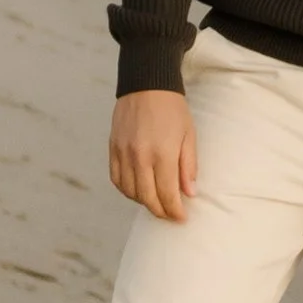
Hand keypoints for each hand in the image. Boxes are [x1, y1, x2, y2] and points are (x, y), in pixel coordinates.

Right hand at [110, 89, 197, 219]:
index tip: (182, 218)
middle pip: (147, 198)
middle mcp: (140, 156)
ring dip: (144, 202)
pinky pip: (117, 179)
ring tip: (157, 202)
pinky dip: (127, 190)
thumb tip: (189, 193)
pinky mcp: (113, 149)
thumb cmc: (172, 109)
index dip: (175, 211)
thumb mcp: (189, 135)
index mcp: (162, 153)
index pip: (167, 194)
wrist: (146, 84)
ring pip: (130, 192)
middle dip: (160, 211)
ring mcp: (124, 153)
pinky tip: (138, 190)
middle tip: (170, 215)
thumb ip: (188, 166)